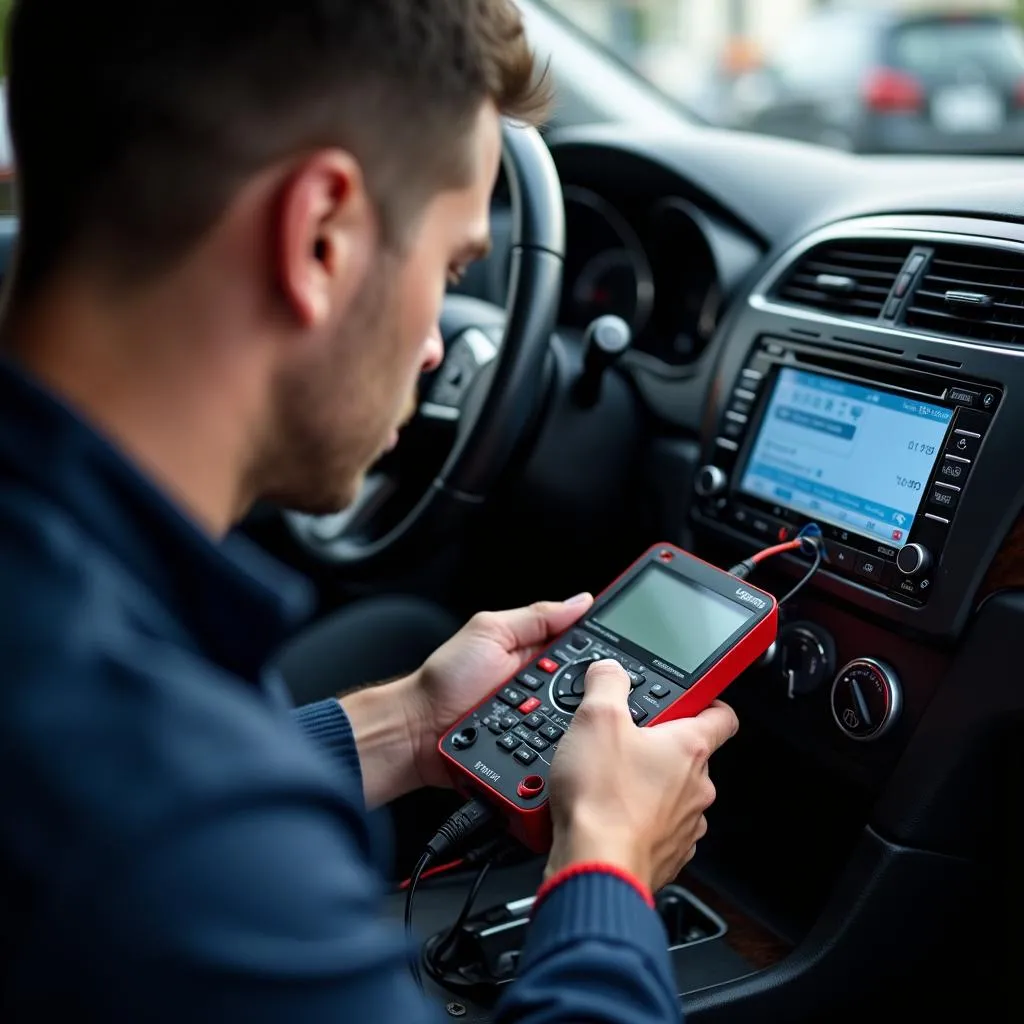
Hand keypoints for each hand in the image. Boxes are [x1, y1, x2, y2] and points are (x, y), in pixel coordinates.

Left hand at [405, 593, 593, 788]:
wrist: (418, 731)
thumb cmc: (445, 680)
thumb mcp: (489, 632)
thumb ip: (535, 617)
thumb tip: (580, 601)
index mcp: (535, 653)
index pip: (582, 647)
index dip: (602, 649)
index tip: (620, 650)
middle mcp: (542, 688)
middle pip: (585, 686)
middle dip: (587, 687)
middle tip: (575, 688)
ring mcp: (539, 721)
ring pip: (577, 721)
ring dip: (574, 719)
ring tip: (555, 714)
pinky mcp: (534, 753)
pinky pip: (559, 750)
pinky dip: (561, 747)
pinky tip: (557, 743)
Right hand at [546, 660, 738, 892]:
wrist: (594, 865)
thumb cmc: (602, 799)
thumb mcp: (595, 717)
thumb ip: (607, 683)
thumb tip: (610, 670)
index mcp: (690, 747)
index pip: (722, 714)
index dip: (706, 700)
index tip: (689, 697)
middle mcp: (697, 786)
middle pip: (687, 753)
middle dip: (655, 744)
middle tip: (619, 740)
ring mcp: (685, 824)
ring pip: (670, 792)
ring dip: (644, 783)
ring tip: (604, 778)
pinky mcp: (666, 853)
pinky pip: (655, 826)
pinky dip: (634, 817)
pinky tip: (605, 811)